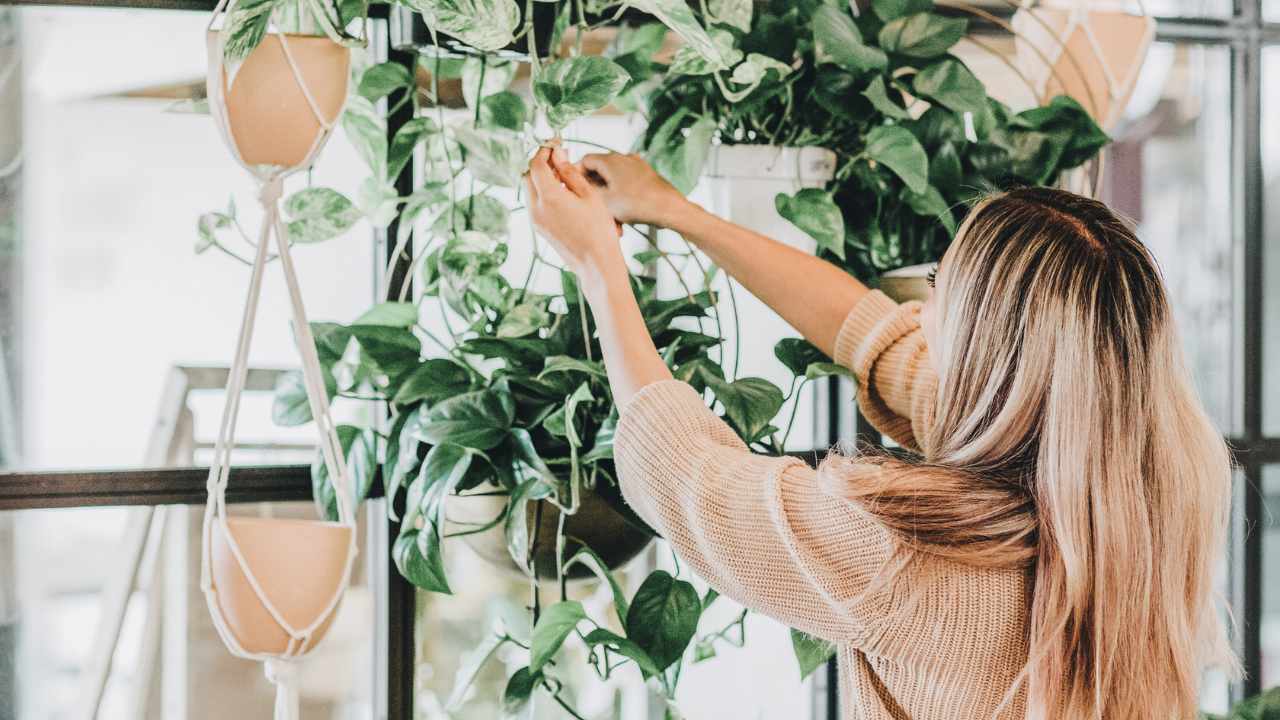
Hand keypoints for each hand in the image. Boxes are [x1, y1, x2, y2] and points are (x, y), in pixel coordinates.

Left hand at [526, 144, 627, 290]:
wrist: (596, 264)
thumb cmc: (598, 230)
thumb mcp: (588, 195)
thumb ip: (569, 172)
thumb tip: (557, 154)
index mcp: (549, 197)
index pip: (536, 164)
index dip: (544, 149)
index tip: (555, 142)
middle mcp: (537, 209)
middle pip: (528, 176)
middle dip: (540, 163)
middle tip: (558, 156)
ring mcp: (536, 220)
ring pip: (530, 190)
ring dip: (541, 177)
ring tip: (563, 174)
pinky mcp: (540, 229)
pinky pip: (536, 203)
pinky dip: (544, 192)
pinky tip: (562, 192)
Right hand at [578, 152, 691, 228]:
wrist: (668, 208)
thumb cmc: (637, 204)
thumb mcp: (603, 199)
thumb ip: (585, 189)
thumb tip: (574, 184)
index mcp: (610, 159)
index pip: (585, 160)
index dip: (575, 174)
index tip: (571, 187)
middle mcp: (624, 158)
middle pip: (600, 171)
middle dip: (594, 190)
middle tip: (591, 205)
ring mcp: (637, 166)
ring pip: (613, 180)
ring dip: (608, 197)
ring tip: (610, 216)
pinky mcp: (646, 176)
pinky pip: (626, 185)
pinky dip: (621, 197)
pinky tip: (623, 216)